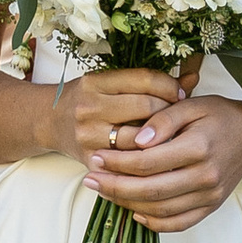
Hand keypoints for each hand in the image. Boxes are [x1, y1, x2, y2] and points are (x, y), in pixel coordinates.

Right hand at [42, 66, 189, 165]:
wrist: (47, 122)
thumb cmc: (86, 99)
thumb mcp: (111, 82)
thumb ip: (150, 81)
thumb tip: (194, 78)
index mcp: (95, 82)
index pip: (145, 80)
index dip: (170, 86)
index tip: (181, 94)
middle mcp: (90, 108)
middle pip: (146, 107)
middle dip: (169, 112)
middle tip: (180, 117)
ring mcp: (89, 137)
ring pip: (141, 139)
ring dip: (162, 138)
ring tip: (172, 136)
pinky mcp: (92, 161)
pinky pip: (130, 164)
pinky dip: (148, 160)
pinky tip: (160, 157)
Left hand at [80, 89, 241, 233]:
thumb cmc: (220, 116)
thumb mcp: (191, 105)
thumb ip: (162, 118)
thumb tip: (137, 139)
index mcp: (198, 146)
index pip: (148, 162)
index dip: (118, 162)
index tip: (97, 157)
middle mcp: (206, 175)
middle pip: (151, 190)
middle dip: (115, 187)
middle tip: (90, 180)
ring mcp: (210, 195)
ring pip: (161, 209)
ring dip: (129, 204)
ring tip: (106, 192)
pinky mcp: (211, 207)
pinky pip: (178, 223)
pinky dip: (154, 222)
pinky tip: (135, 211)